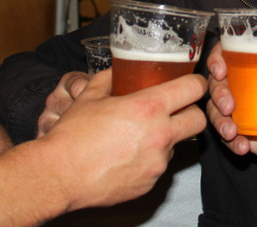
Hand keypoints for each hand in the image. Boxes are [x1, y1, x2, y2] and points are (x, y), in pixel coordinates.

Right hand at [37, 68, 206, 210]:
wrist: (58, 176)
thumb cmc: (72, 135)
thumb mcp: (90, 95)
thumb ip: (110, 79)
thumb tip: (118, 71)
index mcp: (149, 108)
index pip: (194, 89)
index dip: (196, 83)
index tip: (191, 83)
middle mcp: (160, 135)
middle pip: (198, 120)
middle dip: (191, 112)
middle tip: (176, 110)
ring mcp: (157, 162)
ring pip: (177, 144)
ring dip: (166, 137)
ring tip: (139, 136)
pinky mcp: (149, 183)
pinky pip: (159, 166)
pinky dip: (150, 159)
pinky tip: (127, 156)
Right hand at [206, 44, 256, 166]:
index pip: (228, 54)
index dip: (217, 59)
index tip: (221, 69)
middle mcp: (245, 86)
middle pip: (216, 83)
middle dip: (217, 93)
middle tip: (229, 105)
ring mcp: (242, 111)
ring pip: (216, 111)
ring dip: (218, 120)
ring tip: (232, 131)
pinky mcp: (244, 133)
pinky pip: (227, 137)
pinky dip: (231, 142)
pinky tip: (243, 146)